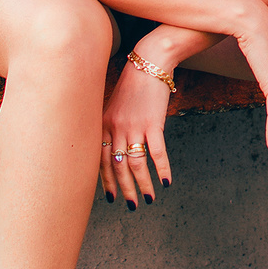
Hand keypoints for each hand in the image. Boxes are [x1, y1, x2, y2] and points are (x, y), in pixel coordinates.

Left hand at [100, 50, 172, 208]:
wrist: (150, 62)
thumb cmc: (133, 84)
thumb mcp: (114, 104)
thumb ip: (111, 125)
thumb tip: (113, 147)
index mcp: (104, 124)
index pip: (100, 160)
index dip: (105, 181)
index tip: (110, 197)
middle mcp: (116, 128)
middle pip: (118, 166)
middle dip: (125, 189)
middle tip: (132, 205)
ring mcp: (134, 126)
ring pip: (136, 164)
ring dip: (143, 184)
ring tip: (150, 198)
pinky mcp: (153, 123)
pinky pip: (157, 152)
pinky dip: (162, 168)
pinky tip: (167, 181)